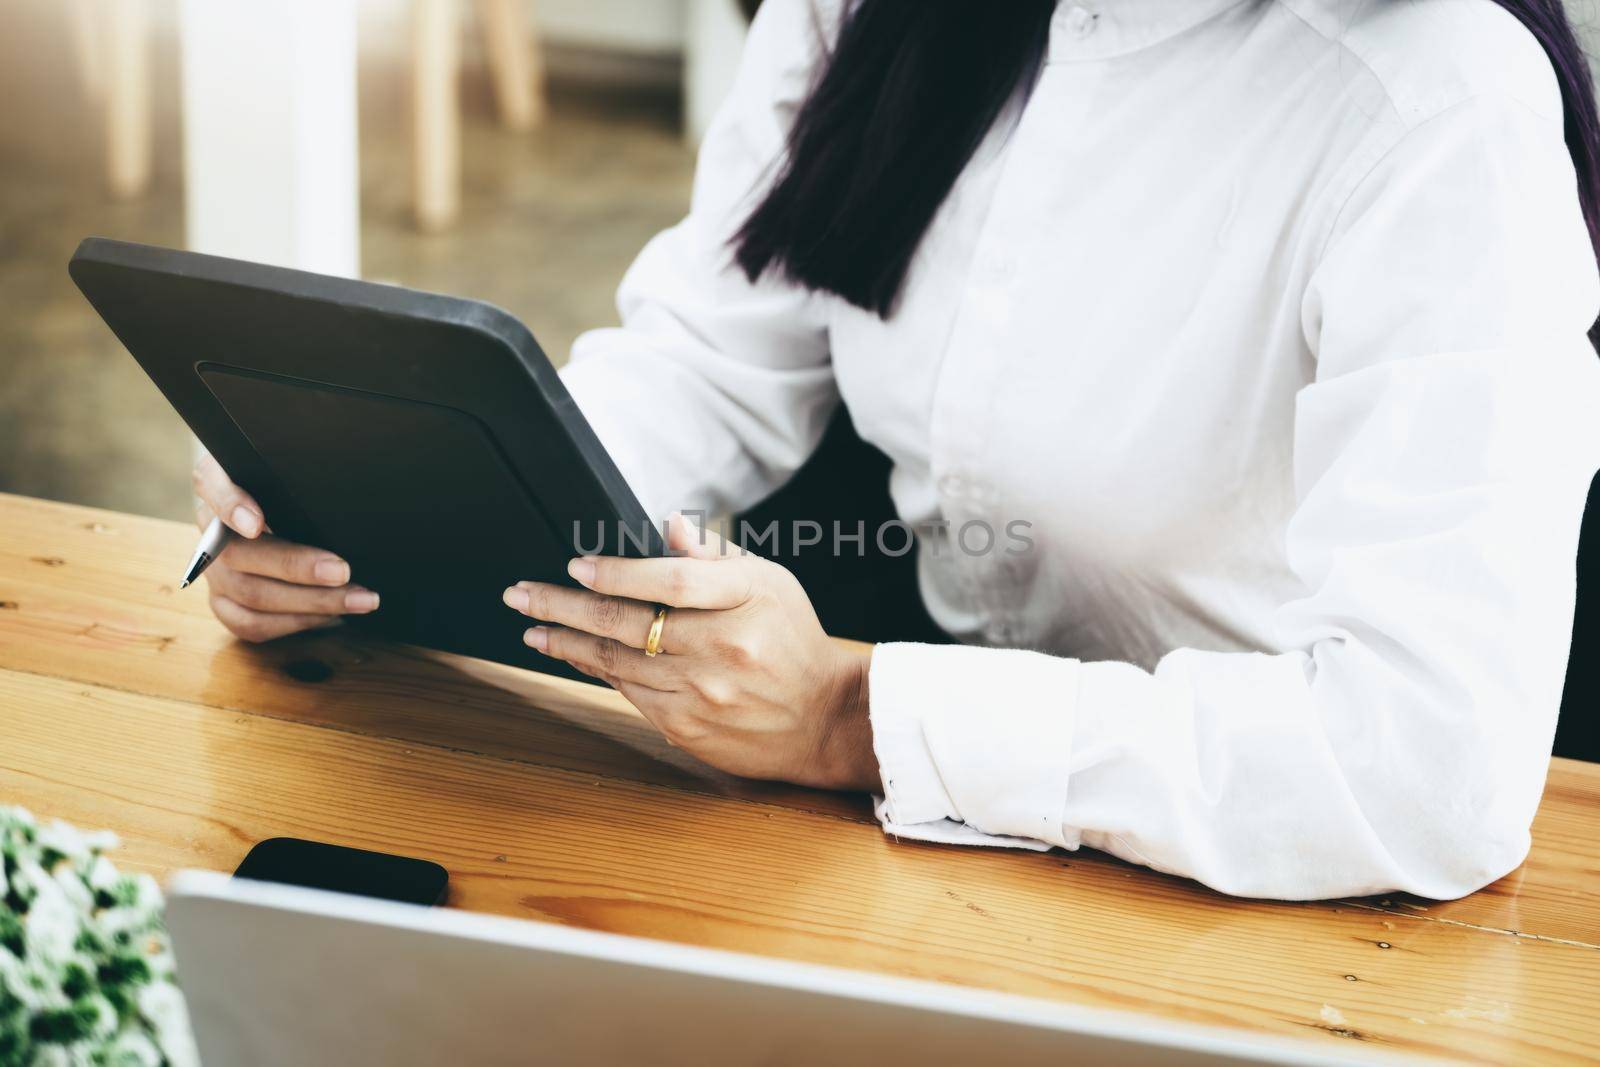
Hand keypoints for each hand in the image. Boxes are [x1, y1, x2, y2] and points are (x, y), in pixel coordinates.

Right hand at [191, 453, 378, 642]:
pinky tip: (335, 615)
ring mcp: (214, 572)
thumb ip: (300, 480)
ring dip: (312, 603)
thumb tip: (340, 492)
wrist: (278, 518)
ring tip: (360, 599)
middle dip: (296, 567)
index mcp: (218, 484)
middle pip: (238, 554)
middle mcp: (210, 530)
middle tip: (342, 571)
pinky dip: (298, 622)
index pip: (211, 485)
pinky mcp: (224, 603)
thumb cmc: (291, 491)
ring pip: (251, 595)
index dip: (231, 506)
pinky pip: (252, 624)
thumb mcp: (292, 476)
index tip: (255, 524)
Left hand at [502, 514, 879, 791]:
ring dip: (566, 641)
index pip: (670, 582)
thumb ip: (714, 555)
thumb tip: (670, 523)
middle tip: (521, 593)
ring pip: (616, 662)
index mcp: (746, 601)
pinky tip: (571, 653)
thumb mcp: (770, 583)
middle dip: (562, 605)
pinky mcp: (687, 727)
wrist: (824, 718)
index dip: (617, 573)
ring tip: (532, 624)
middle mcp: (722, 648)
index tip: (577, 566)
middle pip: (627, 623)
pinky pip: (627, 692)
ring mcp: (702, 693)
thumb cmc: (793, 641)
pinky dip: (594, 670)